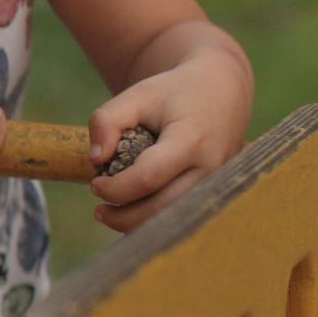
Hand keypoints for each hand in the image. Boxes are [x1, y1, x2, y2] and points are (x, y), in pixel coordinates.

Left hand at [88, 46, 249, 232]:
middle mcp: (211, 167)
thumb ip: (107, 120)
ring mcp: (218, 184)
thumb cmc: (173, 94)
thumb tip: (95, 160)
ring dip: (138, 225)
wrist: (222, 91)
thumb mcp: (137, 95)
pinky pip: (184, 216)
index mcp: (191, 139)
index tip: (95, 184)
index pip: (148, 177)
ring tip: (109, 215)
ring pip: (174, 221)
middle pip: (162, 209)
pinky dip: (156, 220)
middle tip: (98, 210)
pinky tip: (133, 213)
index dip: (116, 188)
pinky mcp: (218, 193)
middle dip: (123, 217)